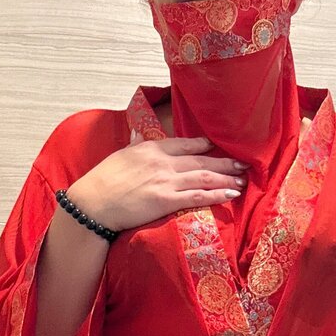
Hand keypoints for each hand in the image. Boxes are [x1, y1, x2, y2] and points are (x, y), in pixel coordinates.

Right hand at [68, 130, 249, 233]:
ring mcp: (166, 181)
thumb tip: (137, 132)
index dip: (204, 146)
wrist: (92, 204)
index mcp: (151, 148)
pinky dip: (217, 194)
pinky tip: (231, 194)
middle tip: (242, 164)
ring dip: (227, 178)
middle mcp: (162, 161)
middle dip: (225, 162)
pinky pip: (199, 196)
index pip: (185, 143)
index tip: (216, 147)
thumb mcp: (119, 155)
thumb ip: (133, 143)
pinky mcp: (167, 200)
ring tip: (242, 181)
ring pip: (205, 177)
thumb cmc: (102, 181)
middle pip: (201, 160)